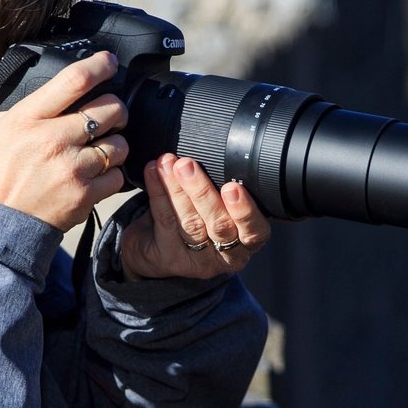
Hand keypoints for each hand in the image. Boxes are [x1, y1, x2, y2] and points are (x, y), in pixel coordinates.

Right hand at [0, 51, 130, 230]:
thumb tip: (5, 79)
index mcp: (27, 119)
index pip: (74, 80)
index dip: (99, 65)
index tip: (109, 62)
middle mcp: (54, 140)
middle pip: (108, 109)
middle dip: (116, 107)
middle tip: (111, 111)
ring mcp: (72, 169)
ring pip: (118, 144)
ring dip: (116, 142)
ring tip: (104, 146)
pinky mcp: (84, 195)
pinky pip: (116, 176)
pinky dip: (112, 174)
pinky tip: (99, 174)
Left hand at [119, 154, 271, 279]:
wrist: (156, 250)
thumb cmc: (197, 219)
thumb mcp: (218, 208)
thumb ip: (223, 188)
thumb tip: (217, 146)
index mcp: (247, 242)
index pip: (254, 231)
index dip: (245, 210)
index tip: (233, 187)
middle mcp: (227, 256)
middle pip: (218, 224)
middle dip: (202, 191)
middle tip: (187, 165)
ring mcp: (197, 261)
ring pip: (190, 222)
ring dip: (177, 189)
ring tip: (167, 163)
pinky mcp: (169, 259)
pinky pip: (165, 221)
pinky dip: (158, 192)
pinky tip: (153, 172)